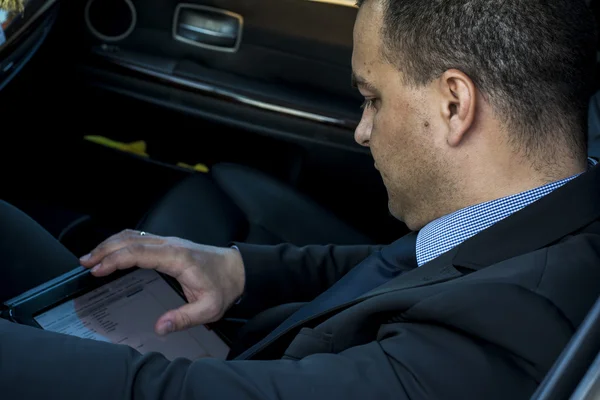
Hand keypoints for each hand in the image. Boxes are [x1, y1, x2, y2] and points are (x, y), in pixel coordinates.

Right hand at [79, 230, 244, 335]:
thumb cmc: (224, 286)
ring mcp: (169, 242)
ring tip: (91, 257)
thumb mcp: (209, 308)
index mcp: (177, 257)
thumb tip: (161, 327)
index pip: (139, 253)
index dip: (115, 259)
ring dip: (111, 244)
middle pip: (131, 240)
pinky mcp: (169, 245)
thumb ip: (185, 318)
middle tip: (85, 263)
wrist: (238, 270)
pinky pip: (141, 239)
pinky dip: (122, 243)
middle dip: (105, 250)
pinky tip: (112, 253)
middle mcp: (170, 245)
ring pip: (134, 236)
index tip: (97, 269)